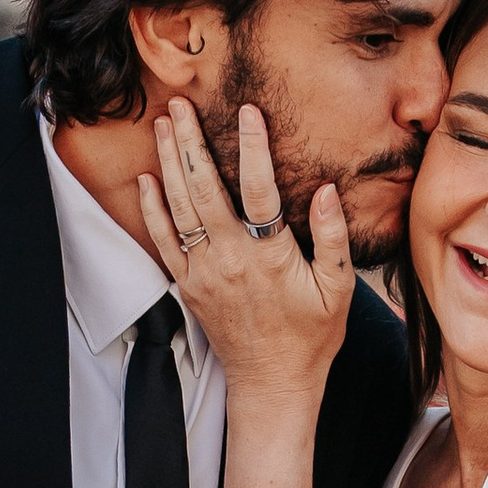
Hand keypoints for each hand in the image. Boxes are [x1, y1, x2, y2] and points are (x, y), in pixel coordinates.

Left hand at [139, 101, 352, 405]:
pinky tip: (148, 178)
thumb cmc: (311, 338)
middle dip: (191, 141)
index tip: (247, 111)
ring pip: (179, 207)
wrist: (272, 384)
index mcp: (270, 257)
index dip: (253, 147)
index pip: (259, 190)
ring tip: (163, 124)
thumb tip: (326, 191)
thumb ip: (333, 239)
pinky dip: (152, 208)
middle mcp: (230, 260)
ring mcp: (204, 272)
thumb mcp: (339, 290)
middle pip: (204, 189)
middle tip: (181, 102)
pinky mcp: (188, 285)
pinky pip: (164, 240)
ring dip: (169, 162)